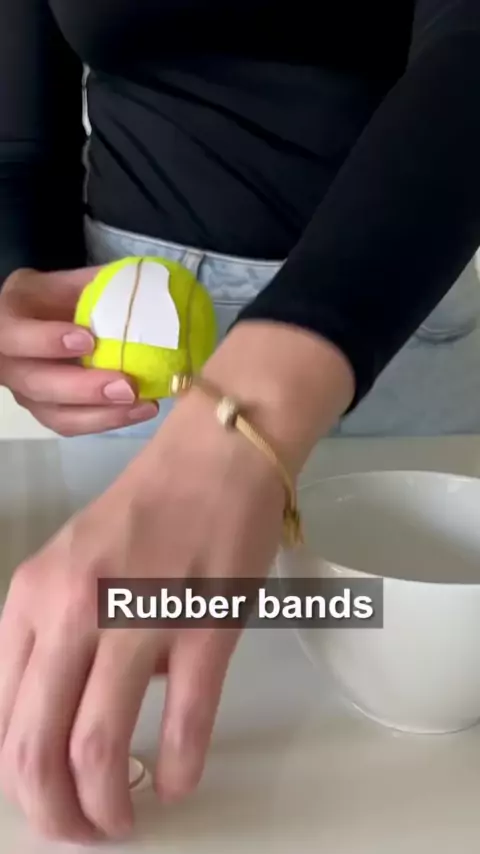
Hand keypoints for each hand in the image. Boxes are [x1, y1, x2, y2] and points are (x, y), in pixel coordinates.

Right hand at [0, 268, 158, 434]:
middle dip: (83, 388)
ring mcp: (27, 392)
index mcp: (8, 320)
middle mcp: (9, 362)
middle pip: (37, 384)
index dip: (46, 341)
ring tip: (142, 404)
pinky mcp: (47, 412)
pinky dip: (108, 420)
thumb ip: (98, 284)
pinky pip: (73, 425)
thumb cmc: (59, 298)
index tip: (88, 339)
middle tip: (127, 386)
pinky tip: (140, 410)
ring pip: (56, 414)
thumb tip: (149, 289)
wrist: (46, 321)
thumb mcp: (69, 282)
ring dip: (102, 414)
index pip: (14, 335)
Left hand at [0, 322, 352, 842]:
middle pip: (35, 748)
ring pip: (97, 749)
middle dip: (56, 814)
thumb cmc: (147, 512)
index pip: (1, 718)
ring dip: (107, 808)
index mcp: (31, 597)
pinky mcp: (202, 625)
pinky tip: (178, 782)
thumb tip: (69, 719)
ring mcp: (136, 618)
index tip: (50, 799)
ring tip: (124, 821)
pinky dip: (177, 769)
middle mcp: (70, 611)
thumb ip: (56, 638)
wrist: (215, 457)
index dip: (21, 781)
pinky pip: (183, 724)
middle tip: (85, 832)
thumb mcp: (72, 567)